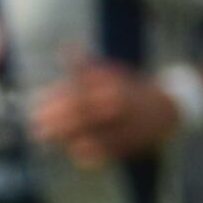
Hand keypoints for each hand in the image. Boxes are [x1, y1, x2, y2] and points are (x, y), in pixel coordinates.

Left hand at [29, 59, 186, 166]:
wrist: (166, 109)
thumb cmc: (130, 88)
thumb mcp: (110, 73)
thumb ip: (86, 66)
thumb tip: (65, 48)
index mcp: (111, 88)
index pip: (77, 96)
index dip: (54, 103)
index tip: (35, 107)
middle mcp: (116, 109)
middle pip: (80, 118)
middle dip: (55, 124)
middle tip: (36, 128)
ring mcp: (122, 128)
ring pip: (91, 137)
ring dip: (67, 139)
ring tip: (49, 139)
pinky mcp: (128, 146)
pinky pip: (105, 153)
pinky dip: (89, 154)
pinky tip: (74, 152)